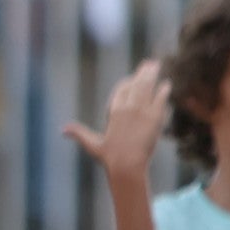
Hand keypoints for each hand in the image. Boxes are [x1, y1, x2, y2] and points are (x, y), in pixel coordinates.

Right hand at [62, 58, 170, 186]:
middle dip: (143, 72)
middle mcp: (127, 107)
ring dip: (153, 75)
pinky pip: (160, 98)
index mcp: (113, 111)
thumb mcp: (92, 144)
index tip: (134, 78)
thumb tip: (63, 130)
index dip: (128, 83)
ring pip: (148, 87)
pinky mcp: (155, 117)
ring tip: (157, 65)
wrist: (127, 165)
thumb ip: (79, 133)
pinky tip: (167, 84)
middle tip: (150, 63)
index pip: (121, 90)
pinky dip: (164, 90)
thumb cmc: (109, 158)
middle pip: (136, 83)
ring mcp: (142, 111)